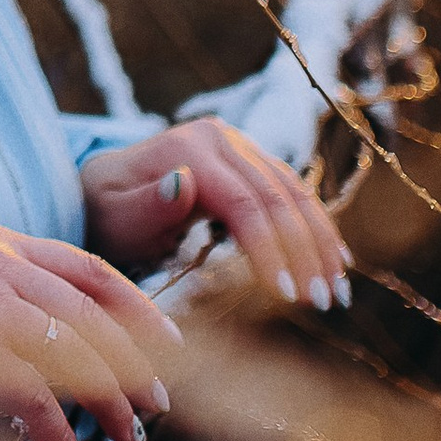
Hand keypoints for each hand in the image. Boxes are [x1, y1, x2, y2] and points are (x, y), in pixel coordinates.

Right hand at [0, 224, 184, 440]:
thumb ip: (13, 304)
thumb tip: (88, 356)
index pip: (89, 268)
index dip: (138, 309)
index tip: (172, 347)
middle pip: (89, 313)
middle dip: (133, 364)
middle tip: (156, 407)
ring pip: (69, 350)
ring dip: (103, 400)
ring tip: (122, 437)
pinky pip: (29, 389)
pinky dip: (53, 427)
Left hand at [81, 118, 349, 309]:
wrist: (102, 191)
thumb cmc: (106, 212)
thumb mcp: (115, 216)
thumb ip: (150, 206)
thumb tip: (185, 181)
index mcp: (190, 147)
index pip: (245, 203)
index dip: (272, 250)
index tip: (289, 297)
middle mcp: (222, 138)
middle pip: (279, 196)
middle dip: (306, 252)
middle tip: (324, 302)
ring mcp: (241, 145)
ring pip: (295, 192)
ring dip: (320, 242)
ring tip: (337, 291)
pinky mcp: (252, 161)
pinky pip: (292, 193)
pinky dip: (315, 227)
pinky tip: (335, 261)